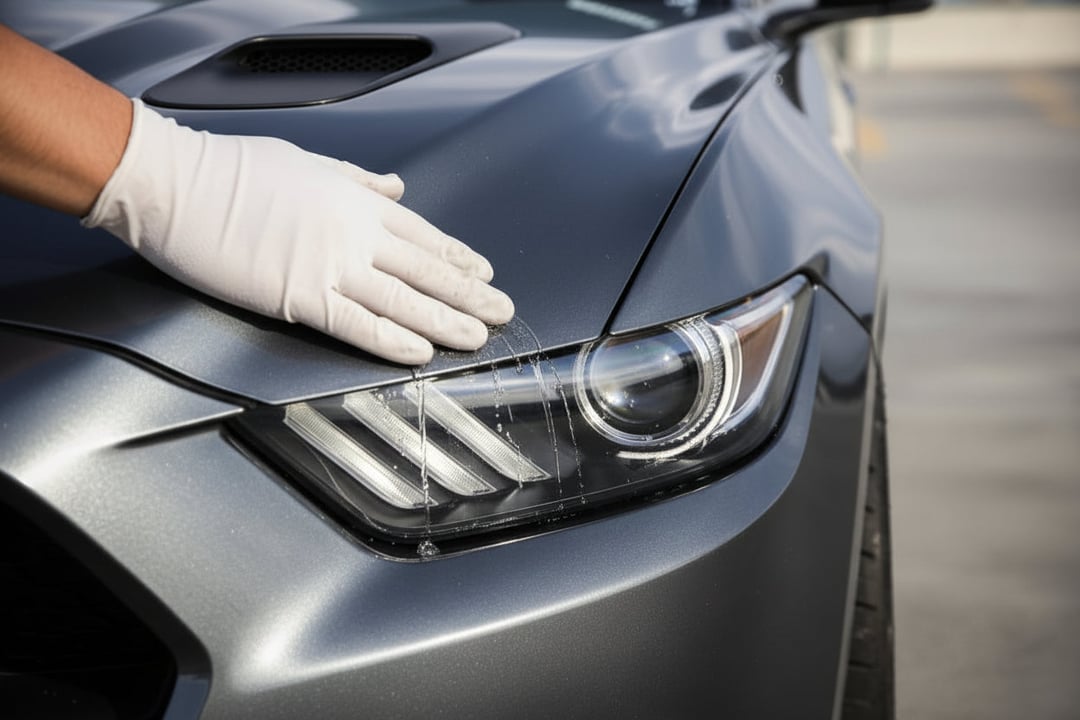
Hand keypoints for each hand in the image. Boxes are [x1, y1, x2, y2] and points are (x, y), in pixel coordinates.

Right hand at [83, 100, 512, 364]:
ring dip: (446, 322)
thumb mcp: (308, 162)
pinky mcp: (300, 296)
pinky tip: (422, 353)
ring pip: (404, 301)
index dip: (458, 258)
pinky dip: (393, 340)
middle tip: (502, 312)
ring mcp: (330, 265)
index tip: (484, 274)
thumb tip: (395, 187)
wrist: (177, 182)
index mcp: (356, 201)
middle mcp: (354, 233)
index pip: (423, 236)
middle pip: (426, 271)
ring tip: (478, 337)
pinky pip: (358, 324)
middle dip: (469, 295)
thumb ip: (358, 180)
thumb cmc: (233, 169)